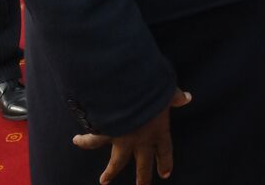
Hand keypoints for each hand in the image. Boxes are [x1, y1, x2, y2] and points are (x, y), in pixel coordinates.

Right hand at [72, 88, 191, 183]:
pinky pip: (94, 140)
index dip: (165, 161)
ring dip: (110, 172)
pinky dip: (84, 140)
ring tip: (104, 181)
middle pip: (143, 164)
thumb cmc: (152, 89)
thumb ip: (176, 97)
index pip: (165, 150)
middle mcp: (142, 140)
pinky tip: (77, 140)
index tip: (165, 174)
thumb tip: (187, 98)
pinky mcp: (107, 133)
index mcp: (159, 130)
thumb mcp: (167, 91)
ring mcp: (123, 140)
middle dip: (143, 176)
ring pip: (117, 163)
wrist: (130, 89)